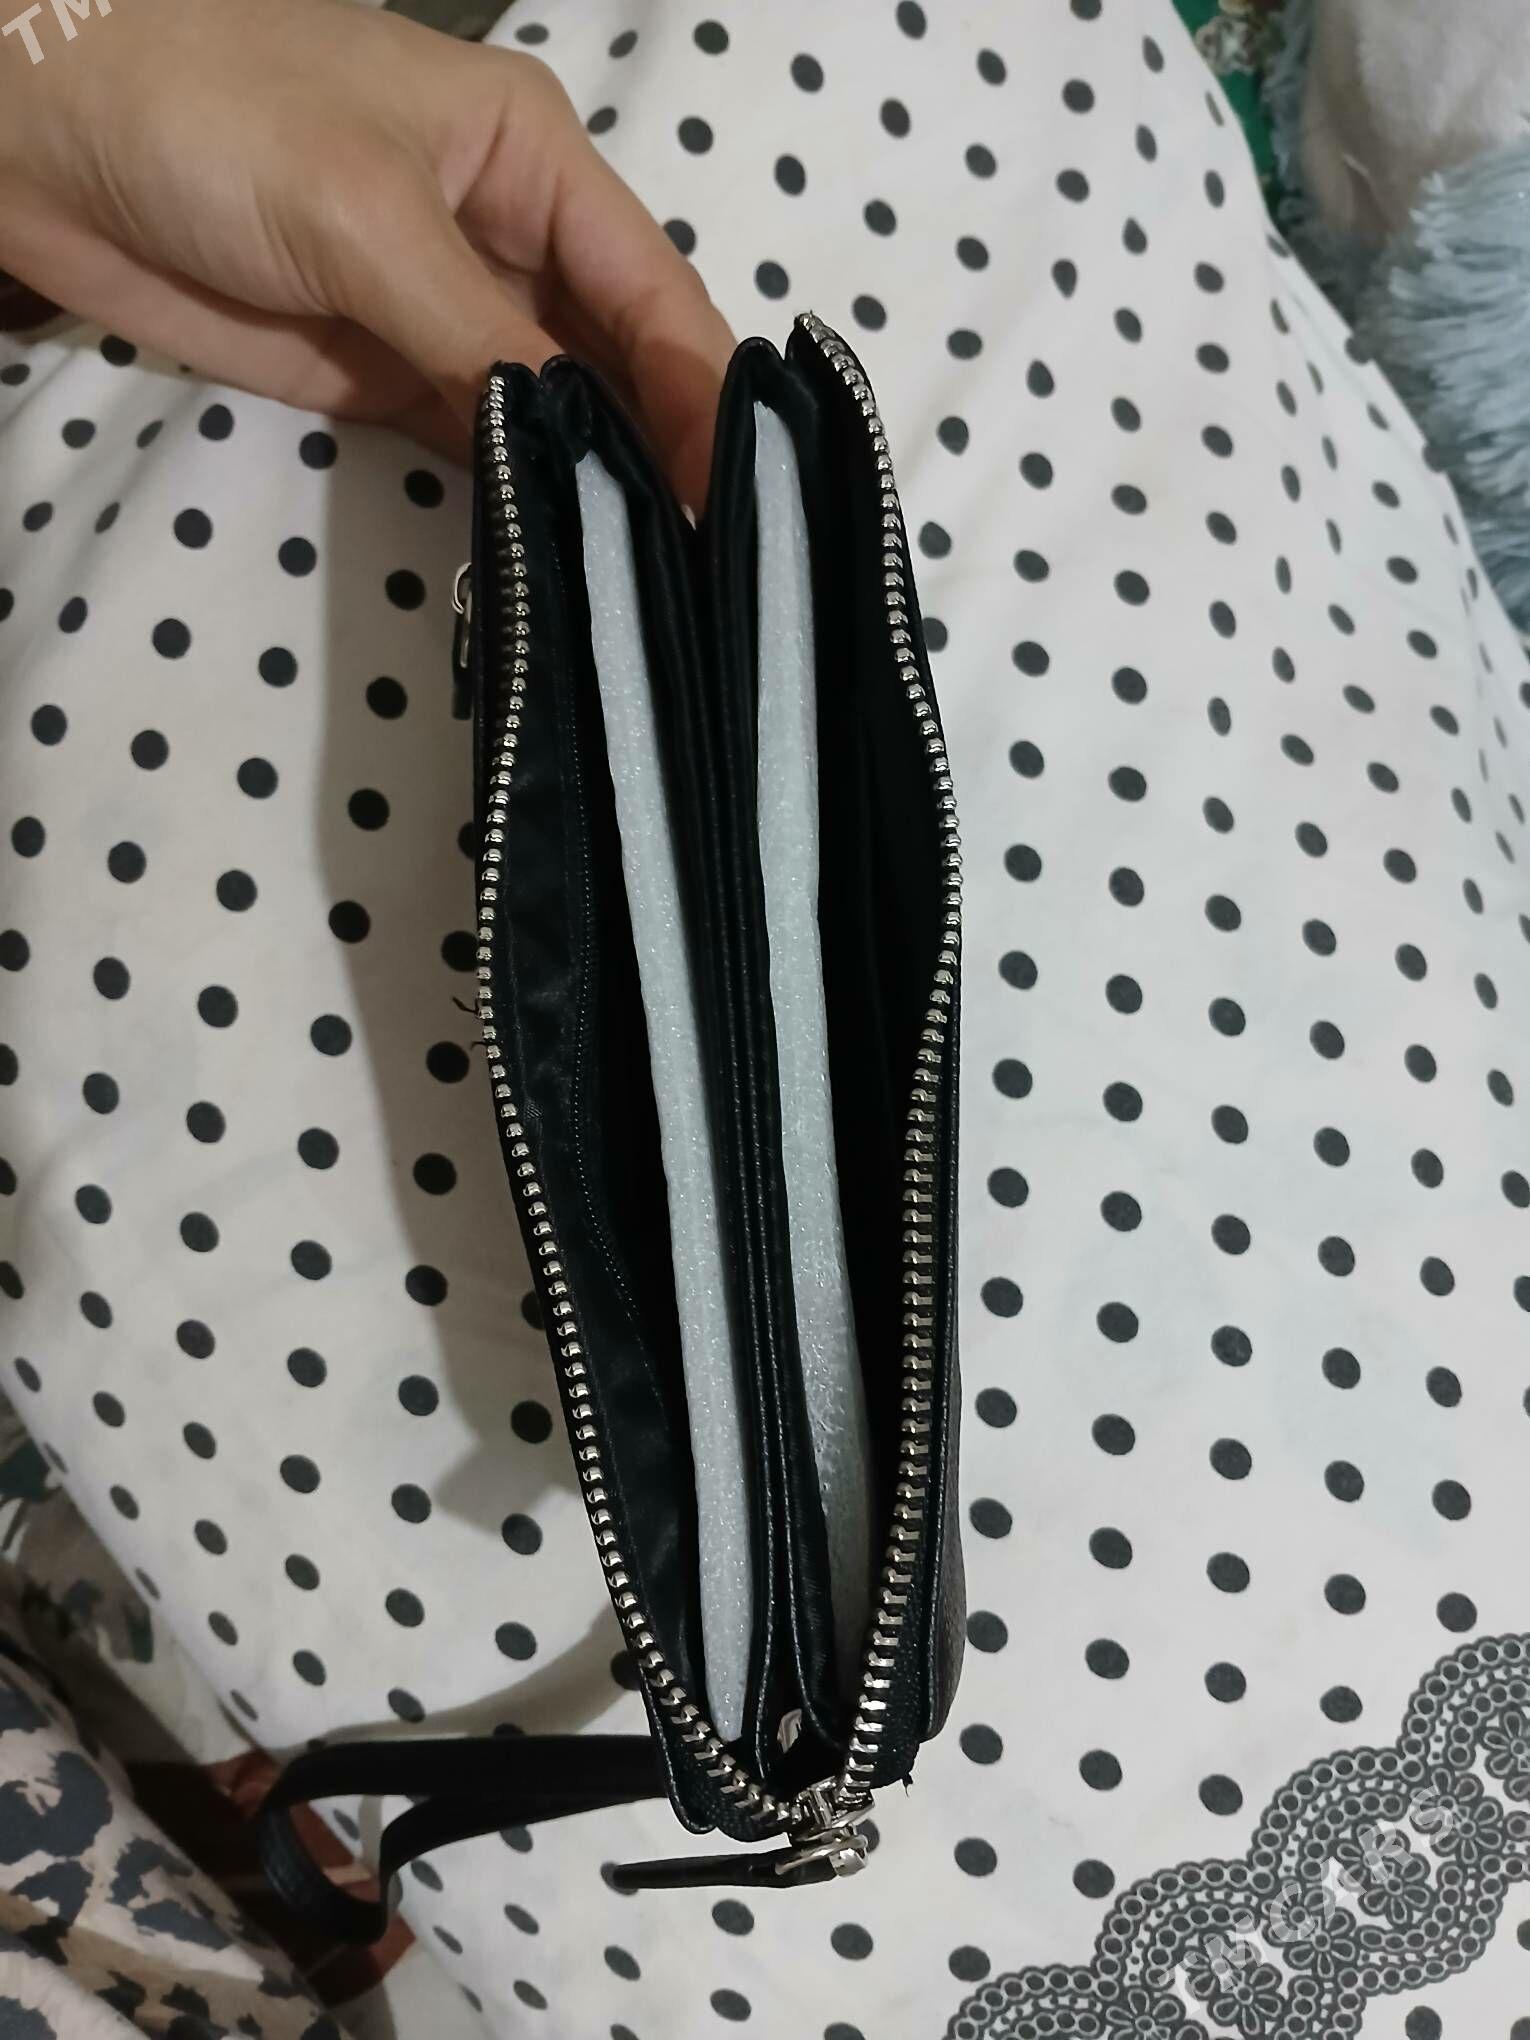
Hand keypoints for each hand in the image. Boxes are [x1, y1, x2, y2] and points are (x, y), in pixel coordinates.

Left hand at [0, 0, 734, 501]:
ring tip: (657, 585)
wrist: (41, 128)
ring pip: (556, 416)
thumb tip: (582, 446)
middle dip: (664, 454)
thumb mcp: (364, 210)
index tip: (739, 501)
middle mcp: (510, 241)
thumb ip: (477, 332)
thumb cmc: (212, 111)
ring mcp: (446, 317)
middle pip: (620, 363)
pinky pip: (479, 448)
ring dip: (599, 490)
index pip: (653, 293)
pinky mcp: (387, 381)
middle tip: (712, 569)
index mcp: (533, 162)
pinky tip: (565, 557)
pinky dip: (519, 501)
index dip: (702, 397)